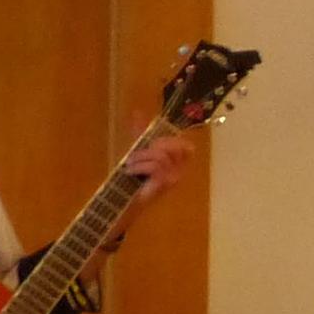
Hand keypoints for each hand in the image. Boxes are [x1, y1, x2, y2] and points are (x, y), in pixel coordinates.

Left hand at [91, 132, 195, 257]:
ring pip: (160, 155)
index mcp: (177, 162)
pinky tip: (130, 171)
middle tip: (136, 155)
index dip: (172, 139)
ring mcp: (174, 178)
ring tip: (129, 166)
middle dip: (152, 146)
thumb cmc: (135, 179)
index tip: (153, 141)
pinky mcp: (165, 183)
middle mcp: (179, 170)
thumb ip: (140, 133)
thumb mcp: (139, 151)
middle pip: (173, 145)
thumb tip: (137, 112)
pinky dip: (139, 166)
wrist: (128, 201)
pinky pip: (155, 165)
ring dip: (140, 158)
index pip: (185, 146)